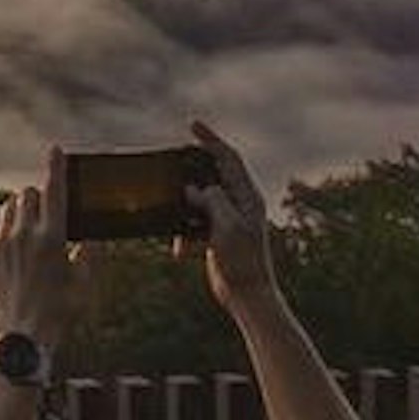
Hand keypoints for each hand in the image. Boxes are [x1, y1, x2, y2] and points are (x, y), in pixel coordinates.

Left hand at [0, 172, 82, 351]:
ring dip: (20, 213)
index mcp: (52, 238)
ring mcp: (0, 243)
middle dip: (37, 198)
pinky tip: (14, 253)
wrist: (22, 334)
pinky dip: (6, 233)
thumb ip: (89, 255)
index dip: (56, 167)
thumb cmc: (60, 311)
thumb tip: (90, 240)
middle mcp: (23, 235)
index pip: (54, 191)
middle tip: (45, 216)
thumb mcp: (86, 283)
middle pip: (26, 193)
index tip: (56, 150)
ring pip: (8, 209)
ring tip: (30, 236)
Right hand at [184, 120, 275, 307]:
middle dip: (192, 170)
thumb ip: (213, 201)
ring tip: (171, 211)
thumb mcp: (228, 226)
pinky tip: (178, 247)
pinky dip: (183, 232)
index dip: (211, 140)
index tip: (192, 126)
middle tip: (172, 164)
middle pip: (213, 175)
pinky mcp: (217, 235)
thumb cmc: (242, 260)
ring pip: (200, 200)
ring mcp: (228, 220)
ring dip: (184, 207)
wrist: (247, 293)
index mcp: (247, 197)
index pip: (229, 159)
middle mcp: (239, 204)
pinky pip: (194, 223)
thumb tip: (193, 188)